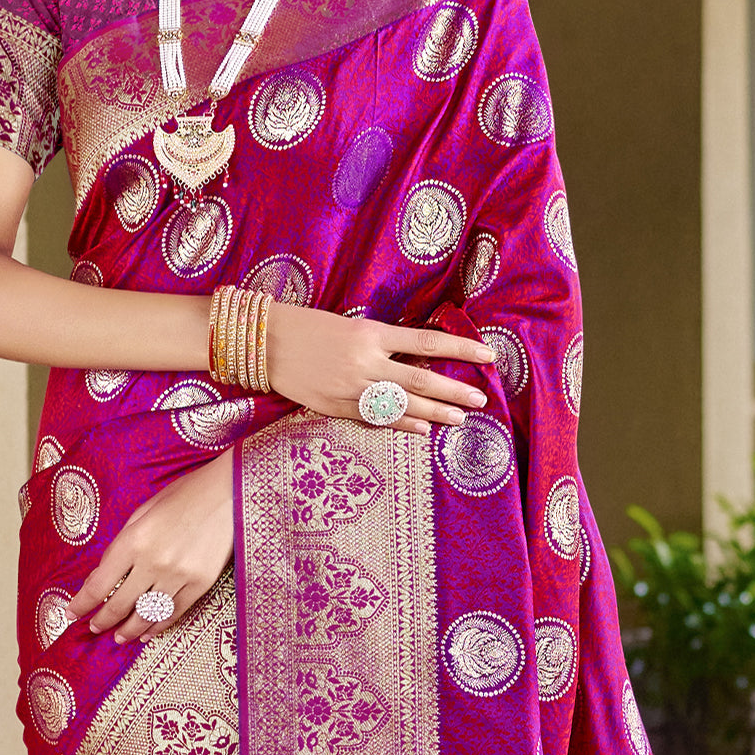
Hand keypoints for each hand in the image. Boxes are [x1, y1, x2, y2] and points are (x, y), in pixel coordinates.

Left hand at [67, 450, 233, 643]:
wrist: (229, 492)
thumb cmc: (184, 495)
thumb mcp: (143, 511)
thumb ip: (122, 544)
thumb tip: (103, 575)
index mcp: (134, 541)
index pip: (99, 585)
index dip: (81, 603)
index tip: (72, 613)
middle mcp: (153, 563)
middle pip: (119, 605)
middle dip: (102, 620)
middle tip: (94, 628)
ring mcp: (179, 576)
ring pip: (146, 615)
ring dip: (129, 630)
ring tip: (119, 637)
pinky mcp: (200, 584)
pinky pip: (174, 612)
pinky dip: (158, 625)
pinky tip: (148, 631)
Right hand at [266, 304, 493, 433]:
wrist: (266, 342)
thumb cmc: (309, 327)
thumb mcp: (350, 325)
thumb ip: (382, 343)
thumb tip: (418, 359)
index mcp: (371, 333)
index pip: (427, 343)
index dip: (461, 349)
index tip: (487, 355)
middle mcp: (366, 361)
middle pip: (422, 380)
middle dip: (454, 392)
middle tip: (480, 401)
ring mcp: (351, 387)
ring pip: (403, 405)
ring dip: (435, 414)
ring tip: (460, 419)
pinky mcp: (335, 406)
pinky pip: (375, 418)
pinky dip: (402, 425)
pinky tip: (423, 430)